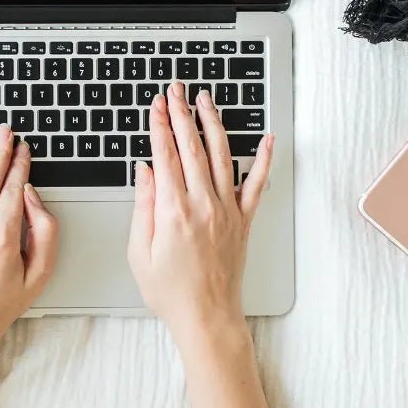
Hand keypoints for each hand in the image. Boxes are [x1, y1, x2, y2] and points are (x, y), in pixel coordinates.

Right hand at [128, 81, 273, 337]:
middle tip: (176, 90)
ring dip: (213, 123)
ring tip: (206, 100)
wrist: (207, 317)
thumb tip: (144, 171)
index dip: (159, 125)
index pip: (165, 155)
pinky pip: (257, 184)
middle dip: (182, 113)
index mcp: (173, 211)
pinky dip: (264, 159)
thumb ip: (142, 206)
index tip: (156, 105)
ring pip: (221, 155)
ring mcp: (227, 210)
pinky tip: (267, 138)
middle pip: (192, 147)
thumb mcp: (139, 251)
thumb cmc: (170, 291)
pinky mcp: (244, 220)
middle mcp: (204, 204)